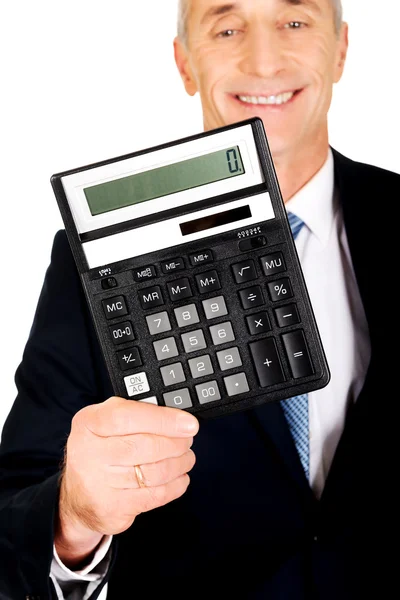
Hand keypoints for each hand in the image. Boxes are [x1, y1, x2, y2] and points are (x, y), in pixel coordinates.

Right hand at [55, 396, 198, 564]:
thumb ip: (135, 412)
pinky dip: (174, 486)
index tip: (189, 424)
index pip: (129, 416)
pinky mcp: (111, 509)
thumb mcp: (105, 421)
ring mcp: (98, 484)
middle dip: (176, 444)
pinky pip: (154, 496)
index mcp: (89, 423)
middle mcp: (88, 452)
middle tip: (188, 441)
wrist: (77, 496)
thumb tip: (176, 417)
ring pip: (154, 473)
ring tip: (186, 458)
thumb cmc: (100, 450)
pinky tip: (179, 478)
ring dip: (179, 464)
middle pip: (146, 446)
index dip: (164, 420)